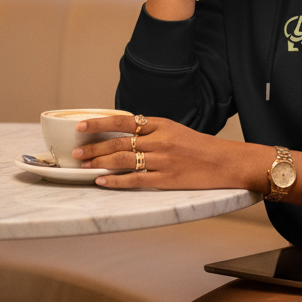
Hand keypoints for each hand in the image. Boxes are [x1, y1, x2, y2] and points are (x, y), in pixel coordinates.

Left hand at [72, 114, 258, 190]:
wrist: (227, 162)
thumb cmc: (202, 147)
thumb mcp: (177, 130)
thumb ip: (152, 132)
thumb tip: (123, 134)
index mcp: (162, 125)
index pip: (123, 121)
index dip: (99, 123)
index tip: (80, 126)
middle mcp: (160, 141)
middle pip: (119, 143)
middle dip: (93, 147)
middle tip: (75, 152)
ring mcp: (163, 161)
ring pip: (123, 161)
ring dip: (99, 163)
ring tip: (83, 166)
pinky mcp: (167, 180)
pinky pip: (135, 180)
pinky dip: (116, 181)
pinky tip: (102, 181)